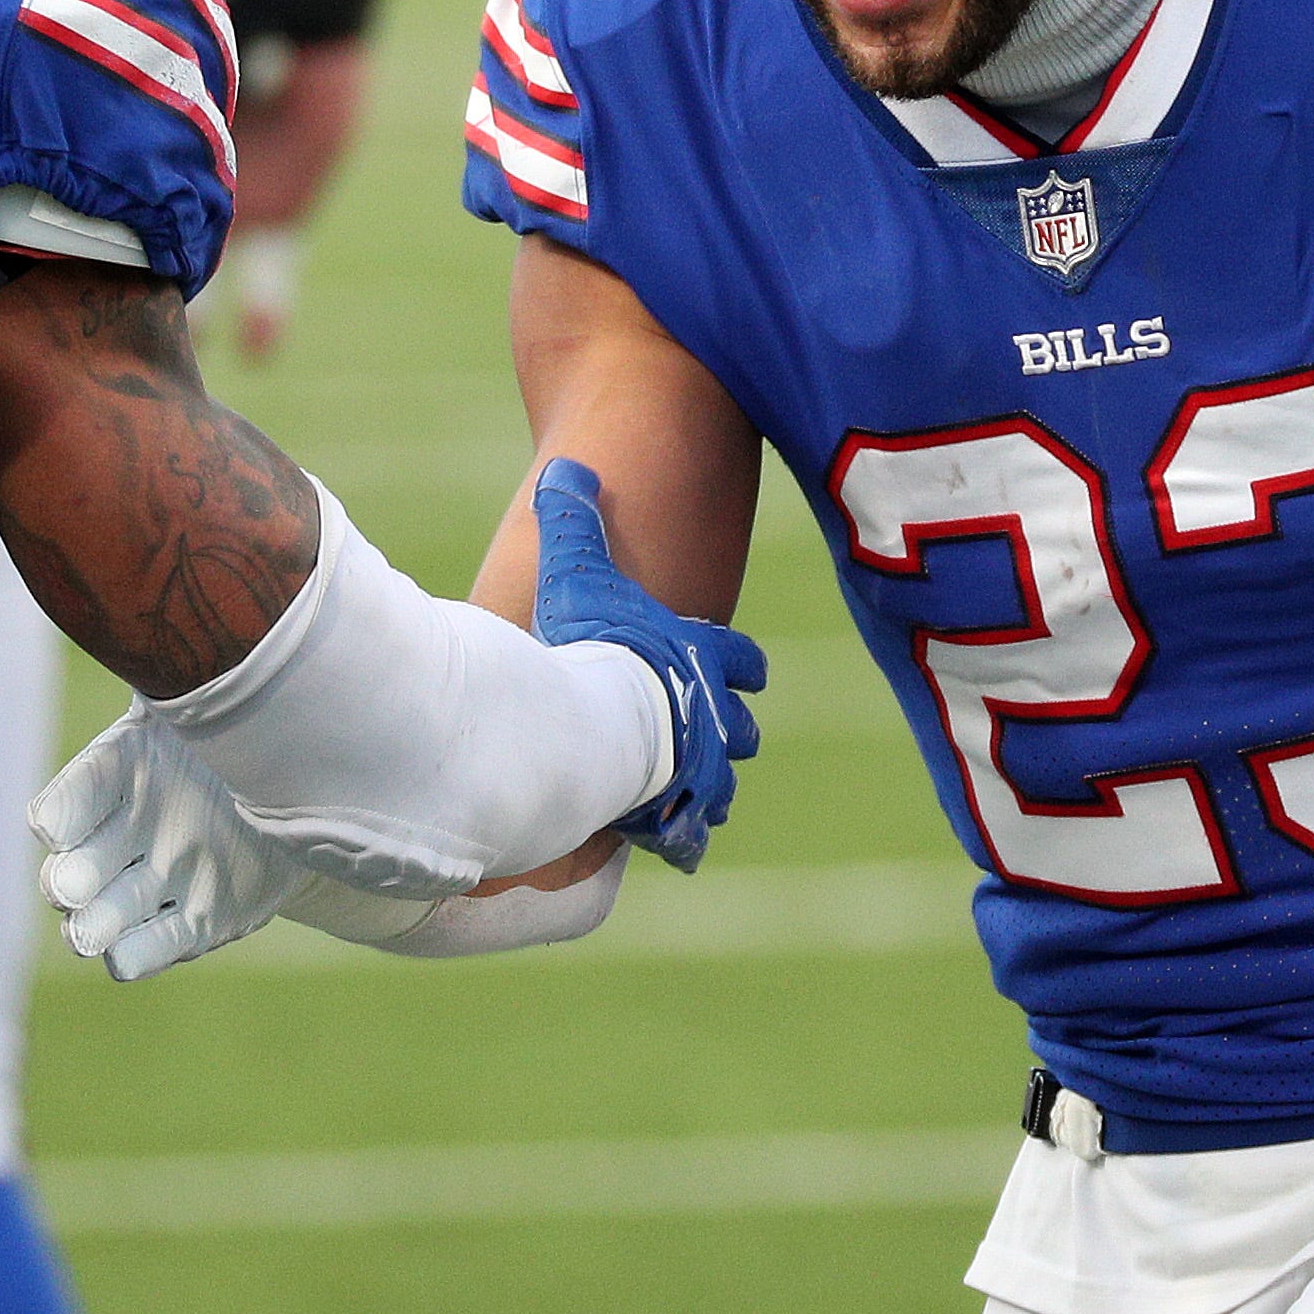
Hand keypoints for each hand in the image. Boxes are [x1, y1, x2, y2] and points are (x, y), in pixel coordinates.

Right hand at [30, 704, 314, 980]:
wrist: (307, 780)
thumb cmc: (247, 724)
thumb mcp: (214, 696)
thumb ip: (180, 681)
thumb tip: (140, 641)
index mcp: (122, 772)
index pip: (75, 794)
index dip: (61, 810)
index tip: (50, 824)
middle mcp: (128, 832)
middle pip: (78, 866)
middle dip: (66, 881)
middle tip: (67, 887)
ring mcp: (161, 880)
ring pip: (106, 913)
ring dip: (91, 925)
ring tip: (85, 931)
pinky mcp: (202, 920)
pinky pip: (159, 944)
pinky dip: (137, 954)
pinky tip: (122, 957)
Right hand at [527, 457, 764, 871]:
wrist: (592, 721)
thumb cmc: (589, 642)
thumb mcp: (577, 571)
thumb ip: (572, 523)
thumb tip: (564, 468)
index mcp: (699, 656)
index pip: (742, 657)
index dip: (742, 664)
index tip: (749, 671)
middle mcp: (711, 712)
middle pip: (742, 726)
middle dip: (730, 730)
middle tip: (714, 734)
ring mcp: (699, 766)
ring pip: (721, 782)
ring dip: (708, 785)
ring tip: (690, 794)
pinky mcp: (678, 810)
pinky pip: (690, 833)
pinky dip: (681, 838)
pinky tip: (670, 844)